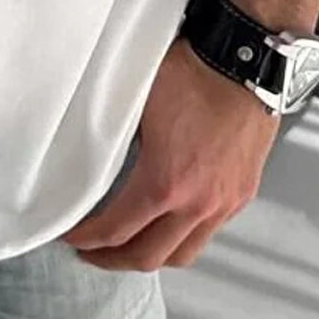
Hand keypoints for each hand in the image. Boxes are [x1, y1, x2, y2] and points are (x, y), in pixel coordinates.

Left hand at [59, 35, 279, 270]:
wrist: (246, 58)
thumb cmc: (193, 72)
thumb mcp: (135, 104)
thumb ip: (113, 141)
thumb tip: (89, 156)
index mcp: (165, 184)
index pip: (116, 231)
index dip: (87, 239)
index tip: (72, 237)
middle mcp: (199, 203)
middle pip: (149, 257)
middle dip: (113, 260)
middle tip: (93, 252)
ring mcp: (225, 202)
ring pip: (184, 253)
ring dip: (153, 255)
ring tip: (130, 246)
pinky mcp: (242, 193)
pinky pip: (209, 232)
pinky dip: (184, 237)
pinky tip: (169, 223)